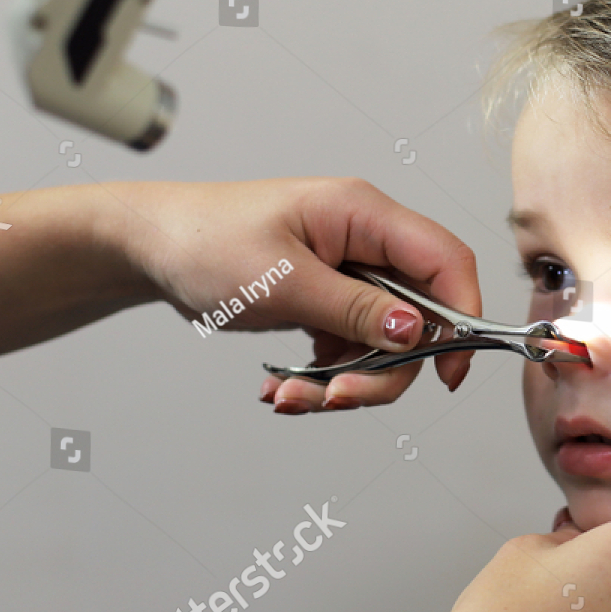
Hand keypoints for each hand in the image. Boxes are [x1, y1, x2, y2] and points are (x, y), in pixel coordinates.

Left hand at [112, 178, 480, 412]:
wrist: (148, 247)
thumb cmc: (204, 241)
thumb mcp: (282, 281)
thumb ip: (354, 309)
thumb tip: (417, 331)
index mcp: (364, 214)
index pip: (445, 261)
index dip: (461, 317)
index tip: (448, 372)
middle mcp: (365, 241)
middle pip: (417, 316)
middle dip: (384, 368)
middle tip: (339, 396)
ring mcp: (347, 271)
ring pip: (383, 341)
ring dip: (344, 380)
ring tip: (290, 397)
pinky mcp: (327, 298)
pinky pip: (349, 346)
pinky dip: (322, 375)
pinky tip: (283, 388)